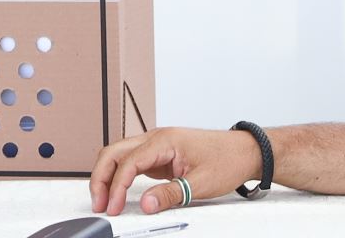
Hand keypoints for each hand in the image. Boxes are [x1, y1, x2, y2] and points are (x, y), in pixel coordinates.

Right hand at [90, 127, 262, 215]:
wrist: (244, 151)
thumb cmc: (227, 160)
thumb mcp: (200, 183)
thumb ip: (170, 194)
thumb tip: (146, 205)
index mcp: (164, 140)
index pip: (128, 161)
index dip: (117, 186)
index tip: (113, 206)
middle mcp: (155, 138)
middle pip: (114, 152)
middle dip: (102, 177)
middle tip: (99, 203)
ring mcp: (156, 144)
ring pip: (119, 154)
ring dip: (108, 175)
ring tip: (105, 199)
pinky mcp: (159, 154)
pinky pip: (131, 161)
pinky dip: (120, 175)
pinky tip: (119, 190)